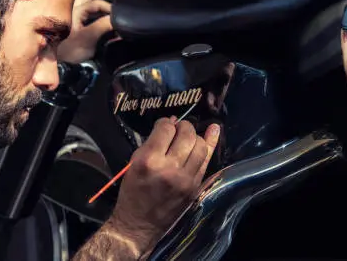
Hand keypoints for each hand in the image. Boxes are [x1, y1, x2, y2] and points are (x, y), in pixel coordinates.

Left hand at [57, 0, 114, 63]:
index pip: (96, 2)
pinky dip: (89, 3)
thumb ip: (103, 26)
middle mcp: (70, 7)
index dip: (109, 7)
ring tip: (105, 1)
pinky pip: (80, 4)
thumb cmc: (69, 50)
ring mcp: (68, 12)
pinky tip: (96, 11)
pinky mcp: (67, 18)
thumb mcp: (89, 39)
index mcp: (75, 11)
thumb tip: (116, 18)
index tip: (118, 15)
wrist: (56, 60)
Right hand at [107, 117, 220, 254]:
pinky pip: (206, 161)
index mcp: (149, 160)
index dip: (165, 123)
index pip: (165, 129)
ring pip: (200, 145)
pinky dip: (210, 144)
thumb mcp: (134, 164)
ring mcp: (186, 179)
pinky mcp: (195, 187)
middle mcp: (169, 168)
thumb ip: (152, 143)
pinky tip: (214, 130)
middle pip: (186, 134)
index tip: (164, 125)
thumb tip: (170, 124)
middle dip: (183, 126)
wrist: (139, 224)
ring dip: (195, 135)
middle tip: (177, 128)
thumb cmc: (132, 192)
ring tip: (188, 135)